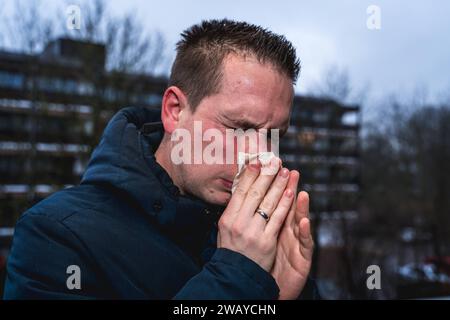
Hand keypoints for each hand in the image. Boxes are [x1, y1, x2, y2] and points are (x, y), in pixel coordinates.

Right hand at [217, 157, 293, 271]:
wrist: (236, 275)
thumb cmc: (231, 249)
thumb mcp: (224, 228)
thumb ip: (234, 210)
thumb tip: (242, 188)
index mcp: (227, 218)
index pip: (240, 191)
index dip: (249, 175)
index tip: (257, 161)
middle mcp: (239, 223)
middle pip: (255, 193)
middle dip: (267, 175)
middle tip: (275, 161)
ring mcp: (254, 232)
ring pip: (268, 203)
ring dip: (279, 185)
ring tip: (286, 172)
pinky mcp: (267, 241)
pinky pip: (278, 218)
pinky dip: (285, 204)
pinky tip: (291, 192)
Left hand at [271, 171, 313, 299]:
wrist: (266, 285)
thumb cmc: (264, 261)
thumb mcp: (261, 237)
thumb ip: (259, 218)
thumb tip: (244, 198)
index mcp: (276, 224)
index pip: (276, 201)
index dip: (275, 185)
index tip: (271, 169)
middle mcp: (289, 230)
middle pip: (290, 206)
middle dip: (289, 188)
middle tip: (289, 171)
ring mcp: (297, 243)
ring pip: (300, 221)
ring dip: (301, 206)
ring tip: (300, 191)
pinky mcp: (304, 257)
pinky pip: (305, 243)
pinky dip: (304, 231)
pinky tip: (303, 221)